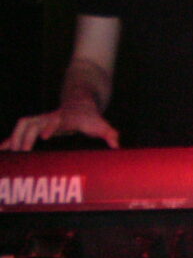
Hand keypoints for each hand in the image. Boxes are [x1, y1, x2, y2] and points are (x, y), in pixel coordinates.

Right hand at [4, 105, 119, 150]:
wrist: (81, 103)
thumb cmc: (91, 118)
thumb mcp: (101, 125)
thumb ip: (109, 134)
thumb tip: (117, 145)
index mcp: (67, 118)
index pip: (57, 121)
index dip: (50, 127)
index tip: (44, 137)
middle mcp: (51, 117)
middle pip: (34, 123)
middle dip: (26, 137)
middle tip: (21, 153)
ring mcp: (42, 119)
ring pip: (23, 124)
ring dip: (14, 138)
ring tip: (9, 154)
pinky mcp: (35, 124)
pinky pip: (19, 130)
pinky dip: (9, 140)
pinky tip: (2, 152)